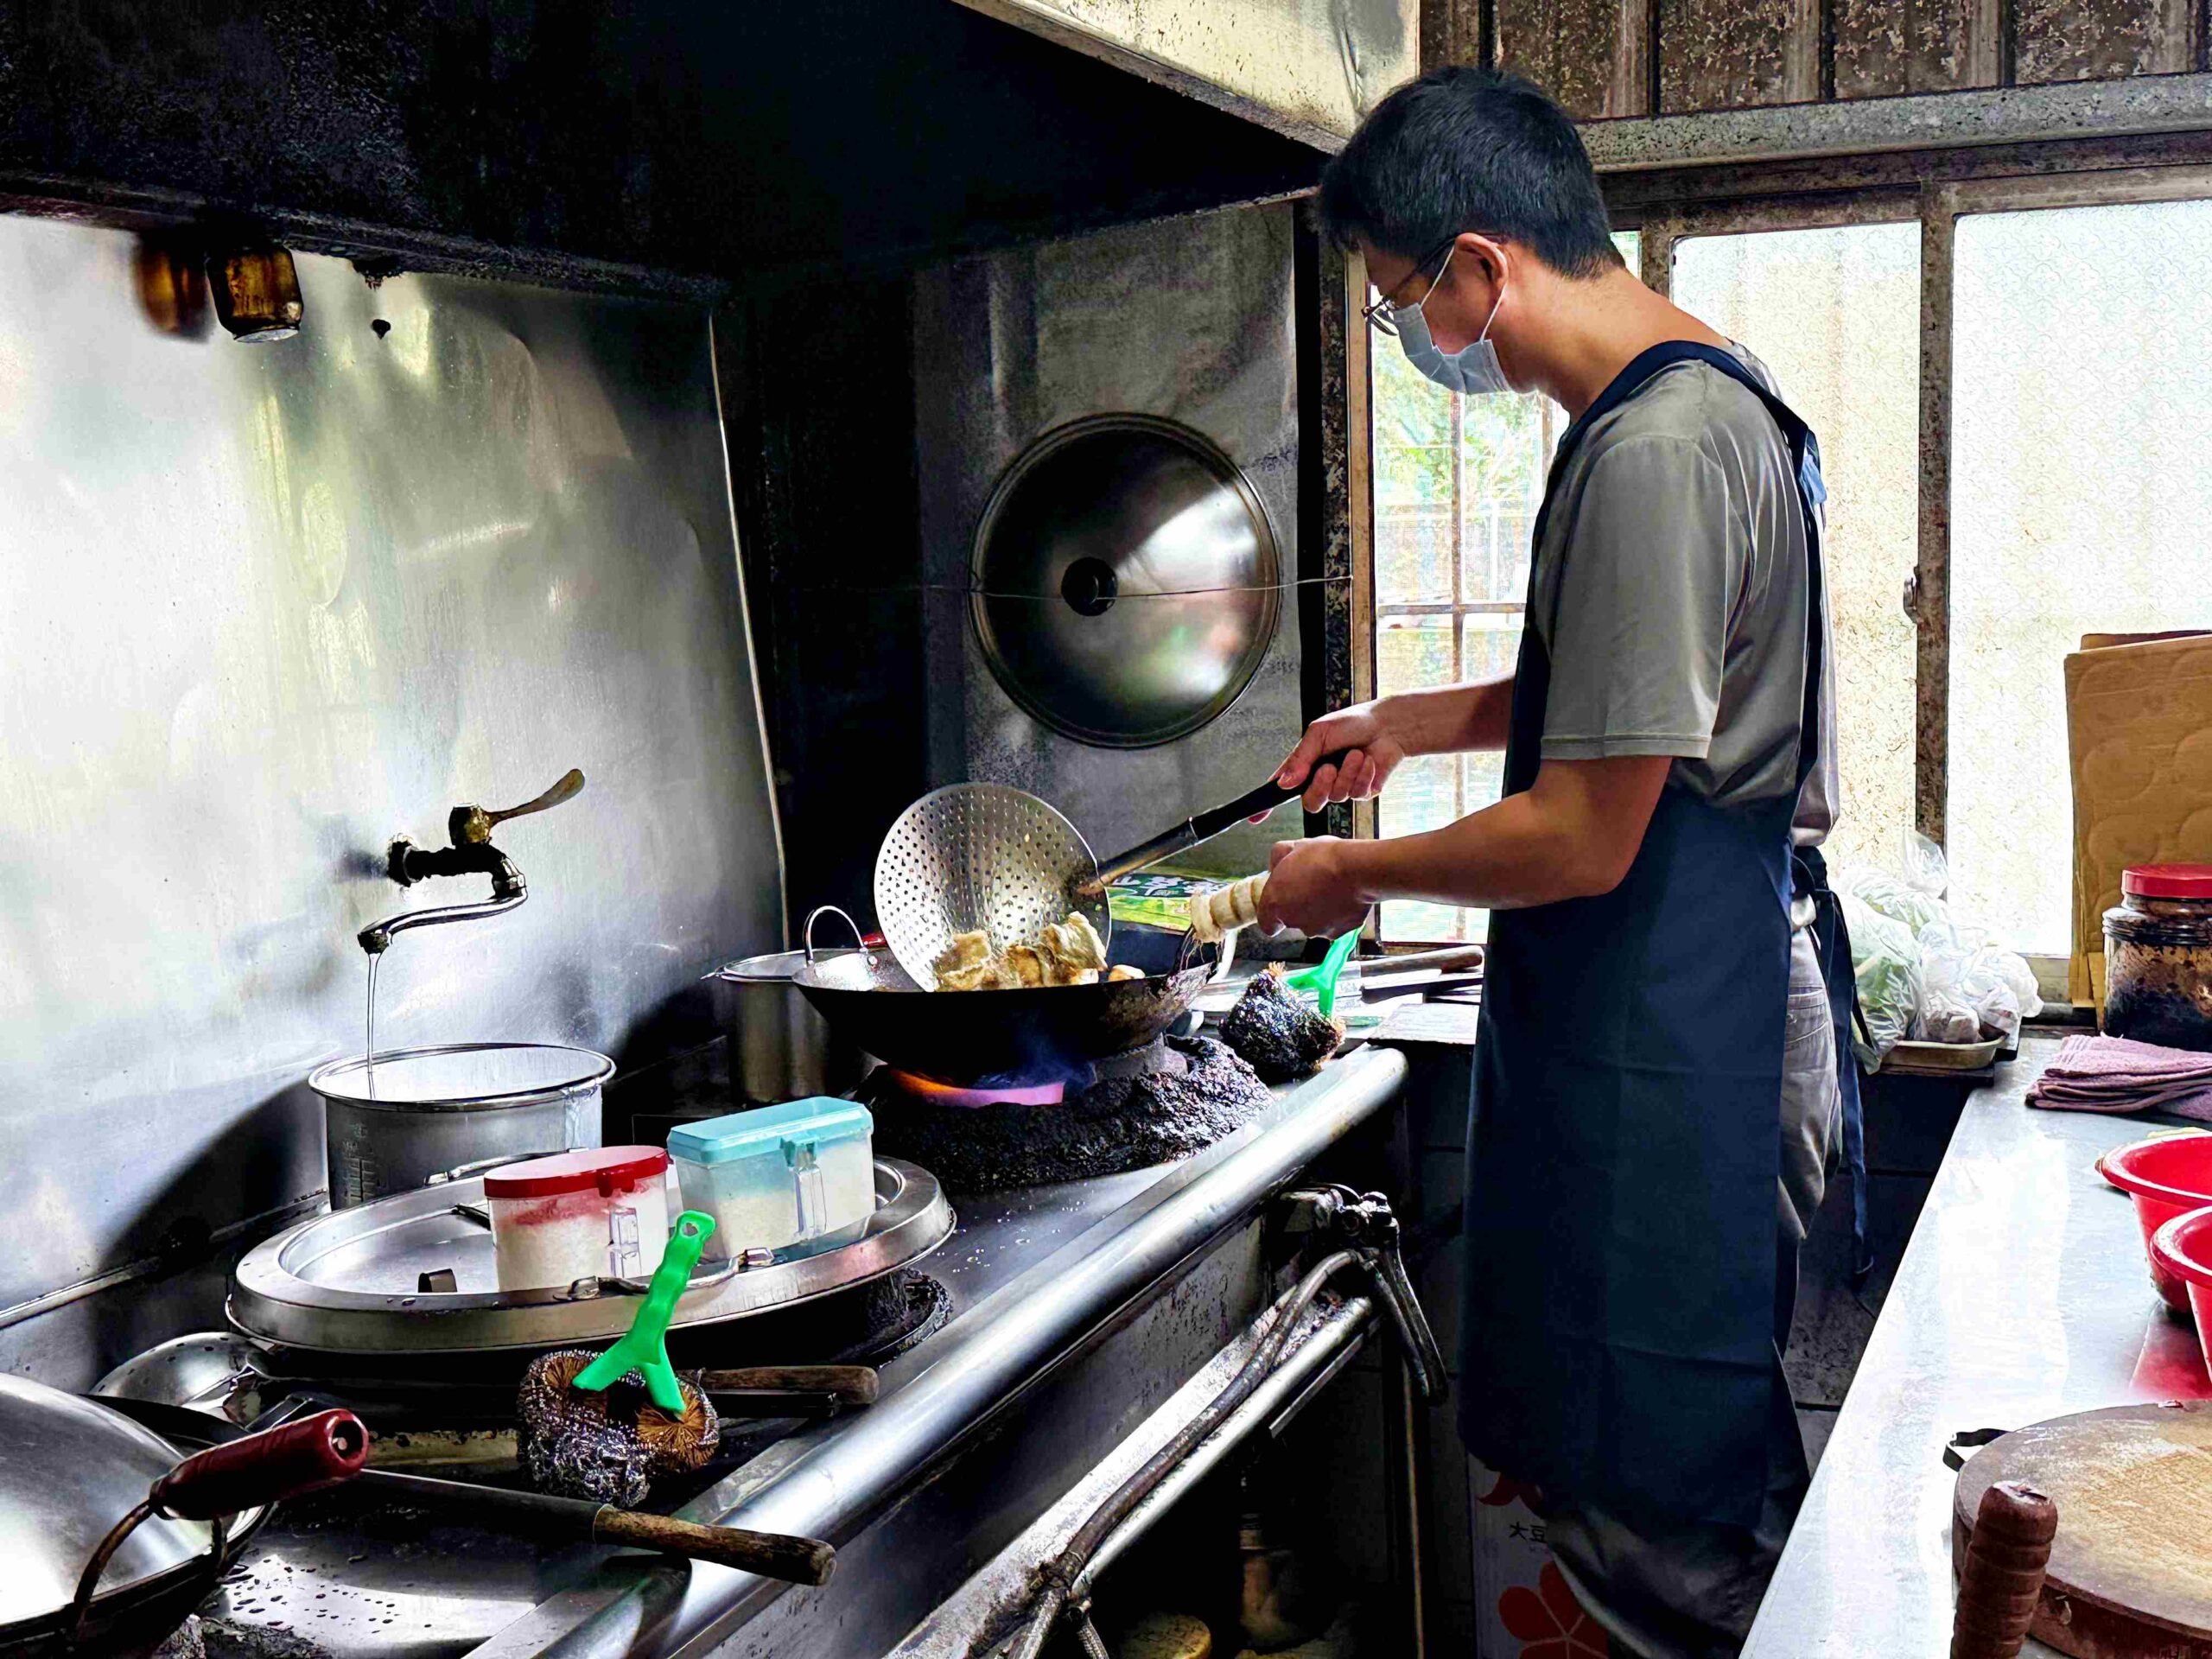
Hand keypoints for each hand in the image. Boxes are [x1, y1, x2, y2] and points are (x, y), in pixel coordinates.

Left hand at [1258, 837, 1371, 937]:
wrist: (1358, 870)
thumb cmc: (1325, 858)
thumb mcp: (1295, 847)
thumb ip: (1278, 857)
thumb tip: (1275, 865)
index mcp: (1276, 903)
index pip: (1266, 923)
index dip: (1273, 915)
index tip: (1281, 904)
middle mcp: (1294, 922)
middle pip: (1293, 920)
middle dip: (1300, 906)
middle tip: (1312, 884)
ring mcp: (1318, 930)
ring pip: (1315, 923)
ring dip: (1320, 910)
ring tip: (1331, 888)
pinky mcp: (1339, 932)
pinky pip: (1336, 924)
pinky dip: (1339, 914)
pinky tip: (1345, 896)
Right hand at [1274, 702, 1406, 812]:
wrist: (1387, 725)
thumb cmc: (1352, 723)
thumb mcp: (1320, 733)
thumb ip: (1300, 758)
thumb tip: (1284, 784)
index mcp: (1306, 765)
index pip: (1282, 788)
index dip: (1267, 806)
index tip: (1255, 818)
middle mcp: (1322, 780)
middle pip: (1310, 802)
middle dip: (1320, 786)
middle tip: (1329, 767)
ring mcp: (1342, 787)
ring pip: (1336, 797)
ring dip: (1347, 773)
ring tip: (1355, 754)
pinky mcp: (1362, 792)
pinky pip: (1357, 794)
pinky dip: (1363, 775)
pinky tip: (1369, 761)